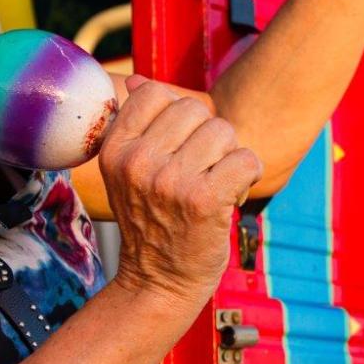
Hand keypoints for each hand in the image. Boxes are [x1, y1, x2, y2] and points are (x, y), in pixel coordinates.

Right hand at [98, 77, 261, 307]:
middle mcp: (137, 161)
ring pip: (223, 132)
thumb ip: (136, 124)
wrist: (158, 282)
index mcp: (115, 148)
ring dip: (229, 156)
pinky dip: (249, 175)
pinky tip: (233, 194)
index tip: (178, 144)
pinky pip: (246, 158)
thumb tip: (138, 80)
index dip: (177, 112)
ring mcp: (169, 180)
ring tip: (214, 184)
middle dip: (207, 136)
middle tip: (199, 169)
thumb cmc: (151, 221)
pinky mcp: (203, 200)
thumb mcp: (128, 171)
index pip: (155, 93)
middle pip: (195, 109)